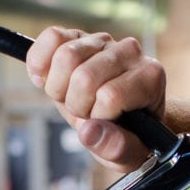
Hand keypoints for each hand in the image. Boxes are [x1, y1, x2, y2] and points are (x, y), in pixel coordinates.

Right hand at [26, 26, 167, 172]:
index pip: (109, 96)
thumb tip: (88, 131)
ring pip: (64, 57)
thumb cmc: (129, 136)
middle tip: (87, 113)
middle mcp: (130, 52)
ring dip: (59, 88)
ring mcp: (104, 40)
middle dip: (76, 105)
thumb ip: (115, 147)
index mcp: (149, 78)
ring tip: (73, 98)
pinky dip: (40, 61)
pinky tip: (46, 79)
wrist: (121, 119)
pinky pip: (51, 37)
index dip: (97, 116)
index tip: (105, 123)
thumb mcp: (129, 154)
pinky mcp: (79, 35)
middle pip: (83, 77)